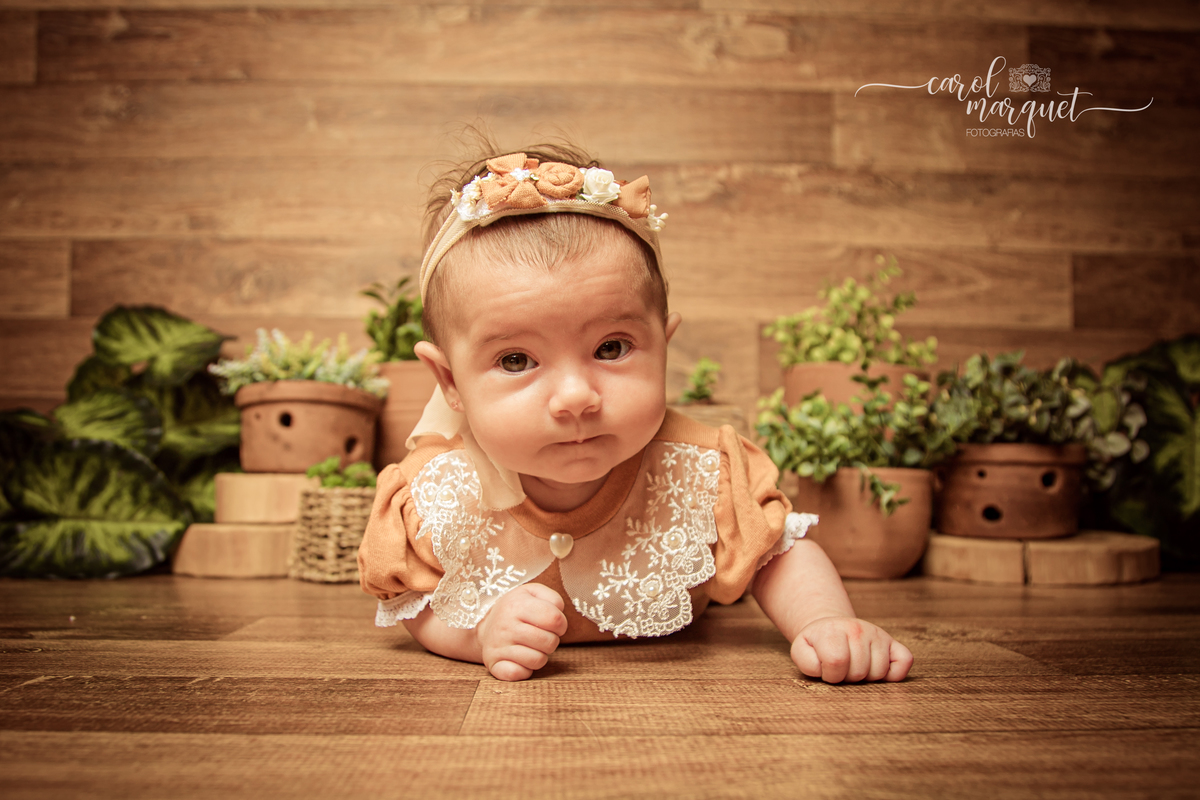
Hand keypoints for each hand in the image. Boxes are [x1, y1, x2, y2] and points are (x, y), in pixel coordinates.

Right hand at [475, 583, 568, 681]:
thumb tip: (558, 619)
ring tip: (531, 646)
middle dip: (551, 640)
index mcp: (517, 605)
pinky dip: (525, 670)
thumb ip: (552, 598)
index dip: (560, 624)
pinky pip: (520, 674)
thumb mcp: (533, 593)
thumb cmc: (516, 609)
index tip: (552, 624)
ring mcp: (498, 647)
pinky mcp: (494, 664)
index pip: (555, 619)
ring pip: (538, 660)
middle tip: (540, 635)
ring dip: (540, 655)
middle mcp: (505, 626)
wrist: (486, 625)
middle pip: (550, 642)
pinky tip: (520, 660)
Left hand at [791, 616, 912, 682]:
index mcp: (833, 631)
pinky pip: (905, 661)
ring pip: (880, 672)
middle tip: (842, 669)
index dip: (830, 675)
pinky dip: (895, 673)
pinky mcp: (892, 643)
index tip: (827, 670)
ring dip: (866, 678)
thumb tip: (825, 669)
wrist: (831, 628)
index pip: (836, 662)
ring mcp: (877, 635)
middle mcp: (858, 629)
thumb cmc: (818, 645)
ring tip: (855, 667)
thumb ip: (807, 663)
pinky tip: (878, 670)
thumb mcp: (802, 651)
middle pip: (859, 671)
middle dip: (848, 678)